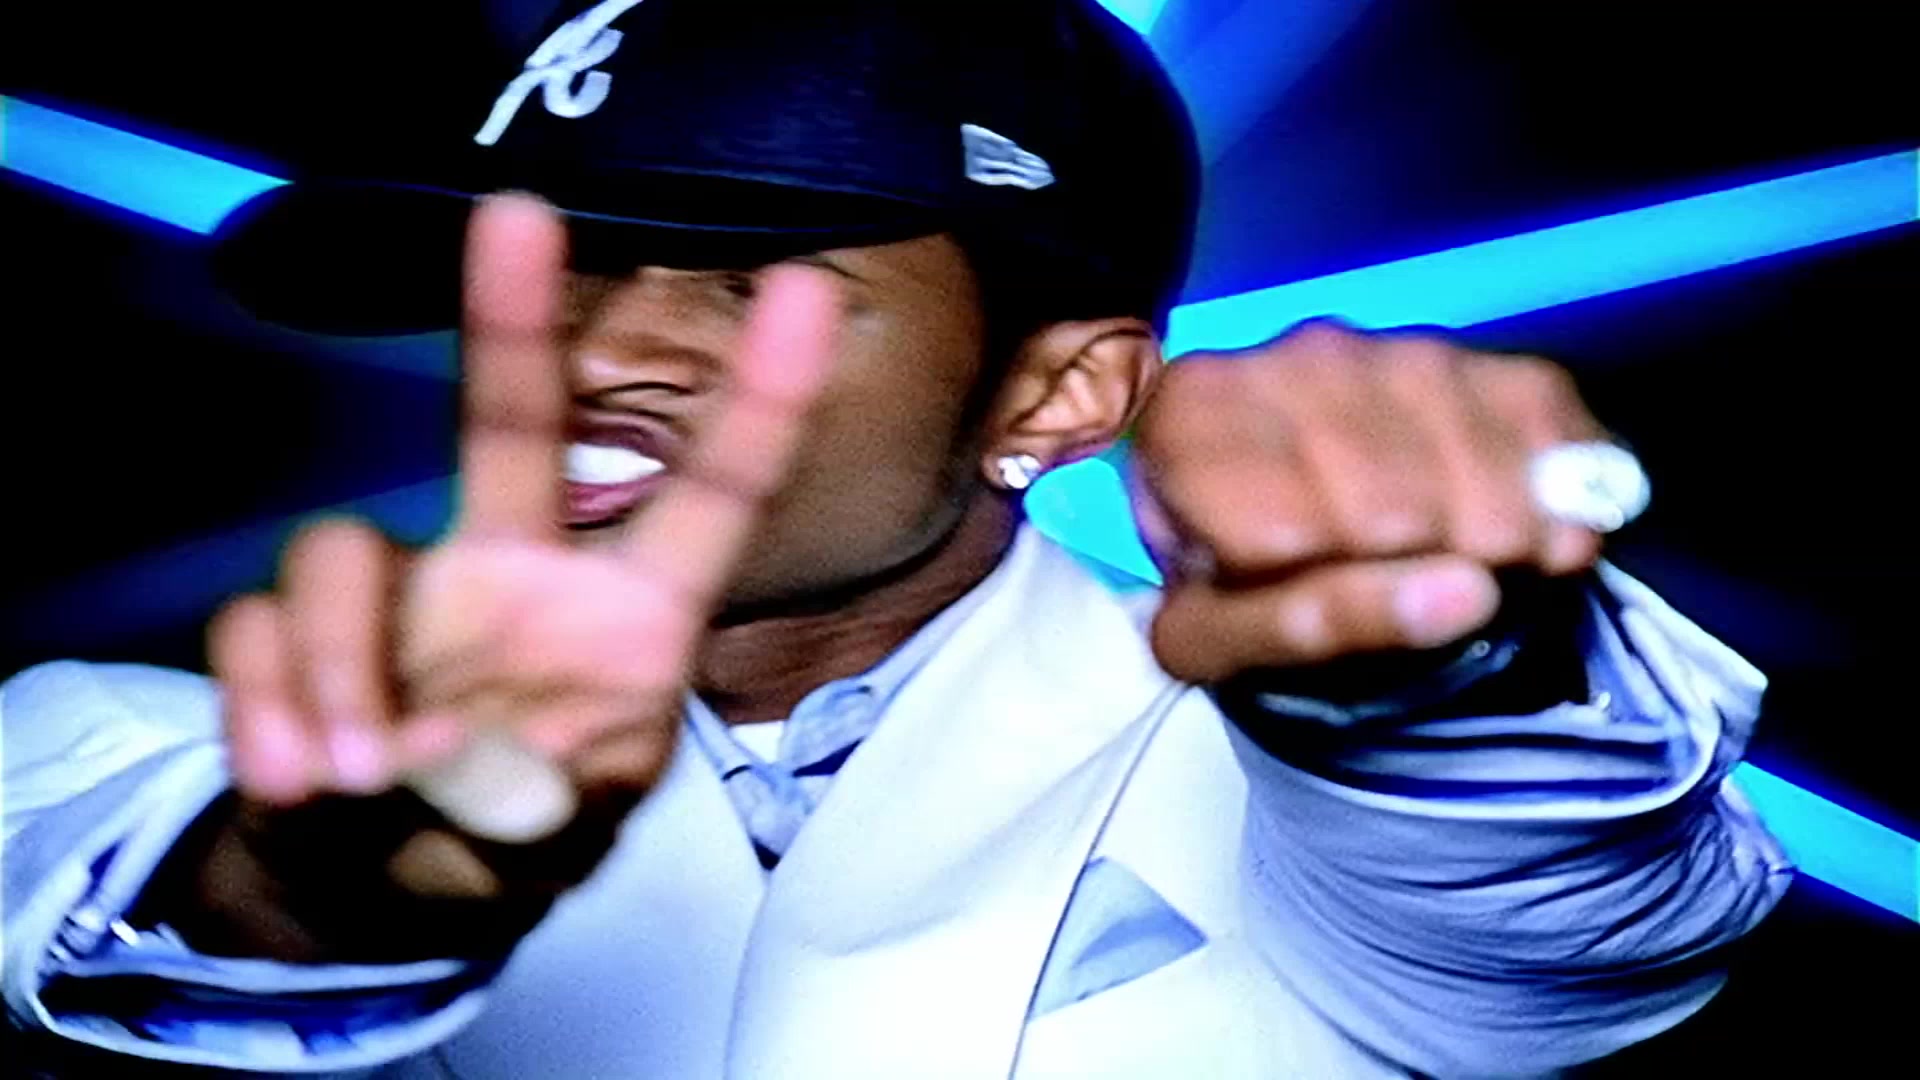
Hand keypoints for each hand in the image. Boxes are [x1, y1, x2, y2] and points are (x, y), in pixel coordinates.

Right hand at [185, 195, 837, 956]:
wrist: (376, 902)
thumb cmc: (509, 849)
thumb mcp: (563, 846)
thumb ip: (536, 809)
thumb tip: (448, 749)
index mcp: (626, 618)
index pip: (710, 496)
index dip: (760, 401)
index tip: (807, 291)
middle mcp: (517, 576)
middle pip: (510, 424)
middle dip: (513, 316)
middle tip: (516, 213)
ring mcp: (404, 599)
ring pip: (340, 552)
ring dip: (340, 667)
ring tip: (358, 782)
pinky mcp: (296, 638)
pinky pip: (257, 630)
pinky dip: (271, 708)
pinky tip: (300, 784)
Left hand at [1133, 322, 1610, 684]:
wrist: (1249, 522)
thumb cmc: (1218, 585)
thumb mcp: (1217, 637)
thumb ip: (1309, 623)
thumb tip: (1467, 592)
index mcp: (1189, 420)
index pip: (1288, 529)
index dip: (1328, 588)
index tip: (1331, 606)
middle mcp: (1281, 358)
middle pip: (1392, 498)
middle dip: (1418, 569)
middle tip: (1411, 594)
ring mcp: (1378, 343)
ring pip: (1473, 456)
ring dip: (1498, 536)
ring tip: (1470, 566)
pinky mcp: (1462, 348)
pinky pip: (1539, 408)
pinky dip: (1564, 481)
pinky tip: (1537, 527)